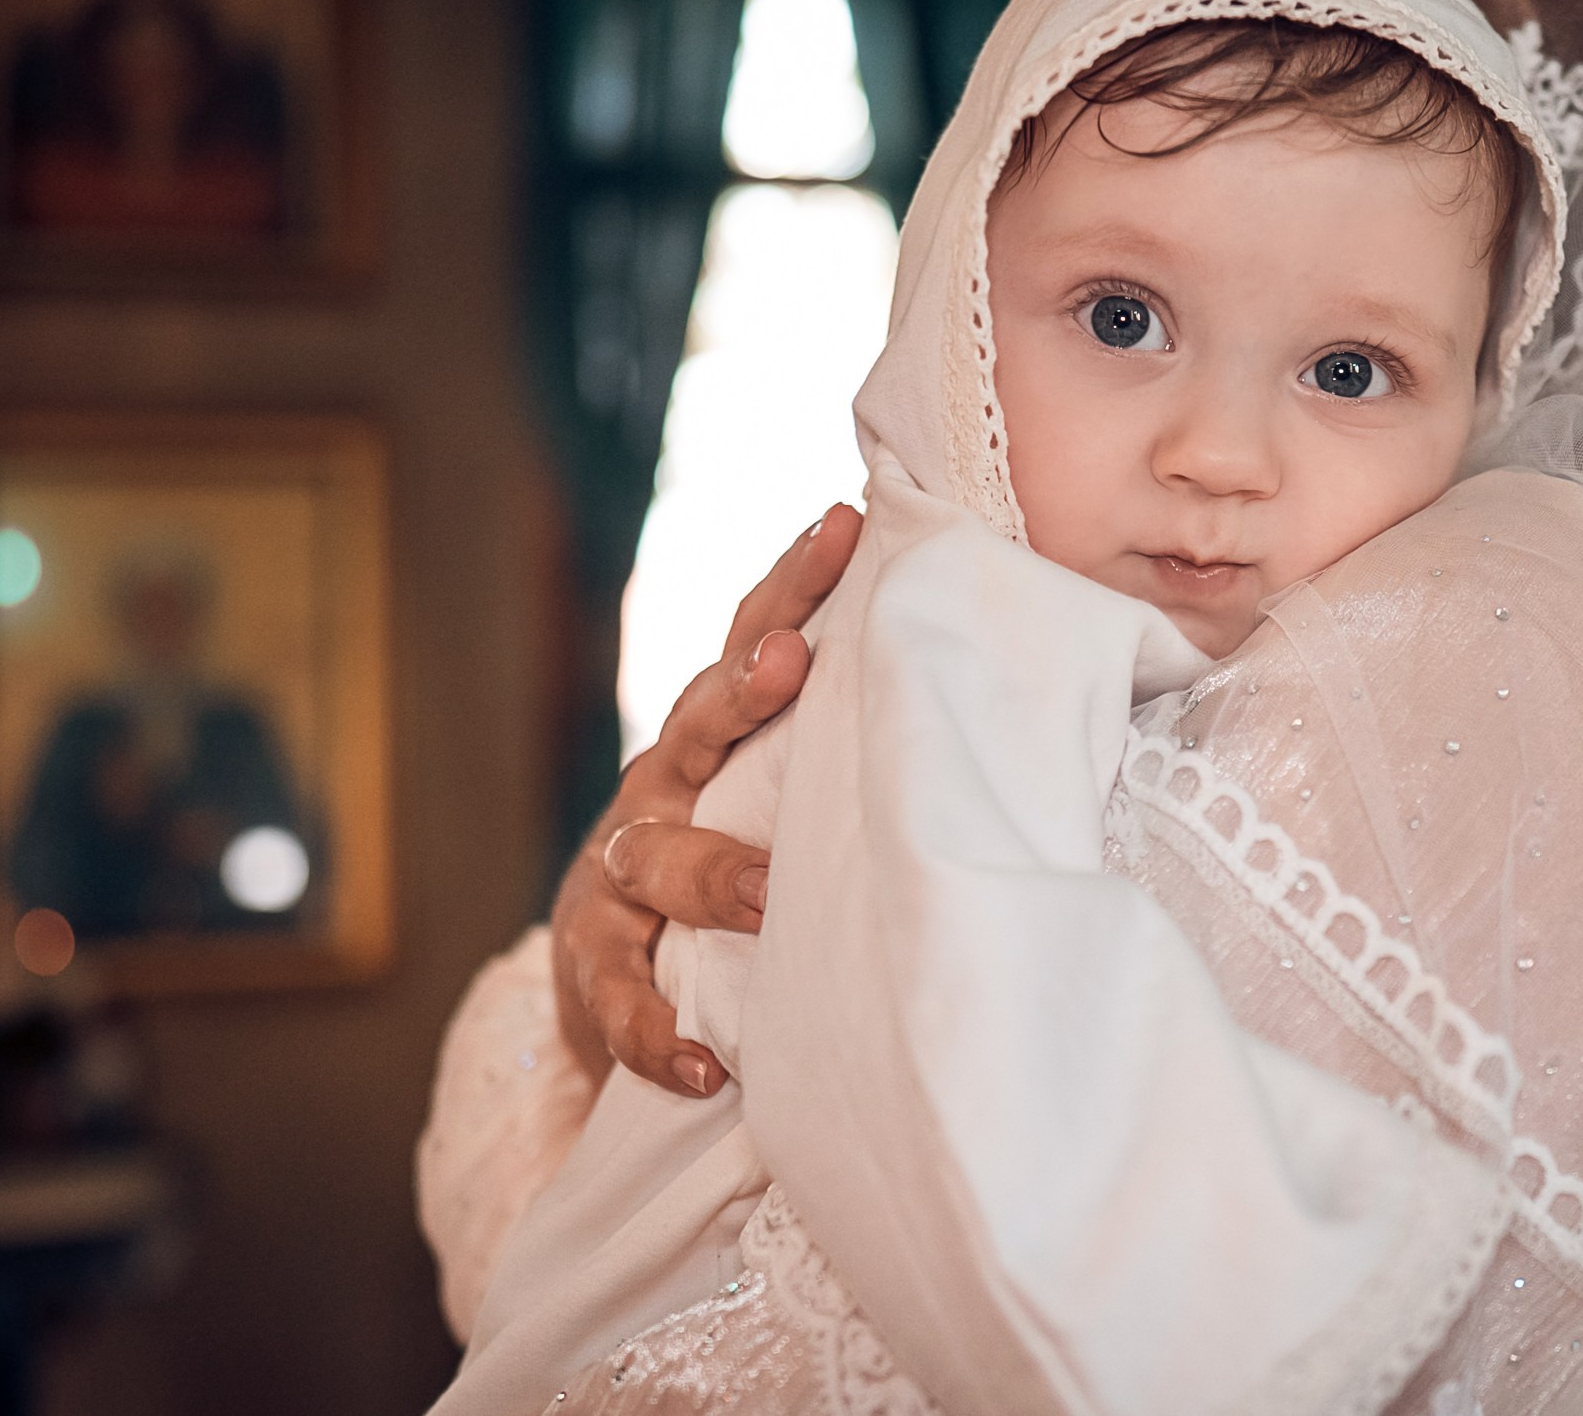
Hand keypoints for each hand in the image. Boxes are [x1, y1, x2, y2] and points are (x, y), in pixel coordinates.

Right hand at [551, 504, 860, 1095]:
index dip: (794, 582)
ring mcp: (619, 879)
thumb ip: (849, 745)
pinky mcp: (595, 968)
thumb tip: (987, 674)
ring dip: (709, 874)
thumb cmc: (738, 865)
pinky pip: (619, 998)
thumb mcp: (779, 795)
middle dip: (740, 693)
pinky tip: (706, 1060)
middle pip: (695, 726)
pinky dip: (657, 1031)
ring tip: (770, 894)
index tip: (847, 522)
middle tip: (792, 666)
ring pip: (650, 859)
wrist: (616, 979)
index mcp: (717, 738)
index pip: (753, 642)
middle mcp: (663, 789)